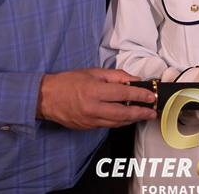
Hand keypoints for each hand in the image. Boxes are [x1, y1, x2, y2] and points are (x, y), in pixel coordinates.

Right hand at [37, 68, 156, 128]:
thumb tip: (134, 80)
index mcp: (94, 90)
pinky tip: (127, 118)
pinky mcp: (88, 127)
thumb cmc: (68, 82)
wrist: (46, 98)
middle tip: (152, 111)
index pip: (123, 94)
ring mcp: (90, 120)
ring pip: (117, 122)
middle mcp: (93, 107)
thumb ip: (116, 76)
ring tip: (144, 115)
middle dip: (141, 112)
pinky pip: (108, 125)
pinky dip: (120, 122)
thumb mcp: (93, 72)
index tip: (150, 96)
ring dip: (133, 119)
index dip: (140, 95)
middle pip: (124, 113)